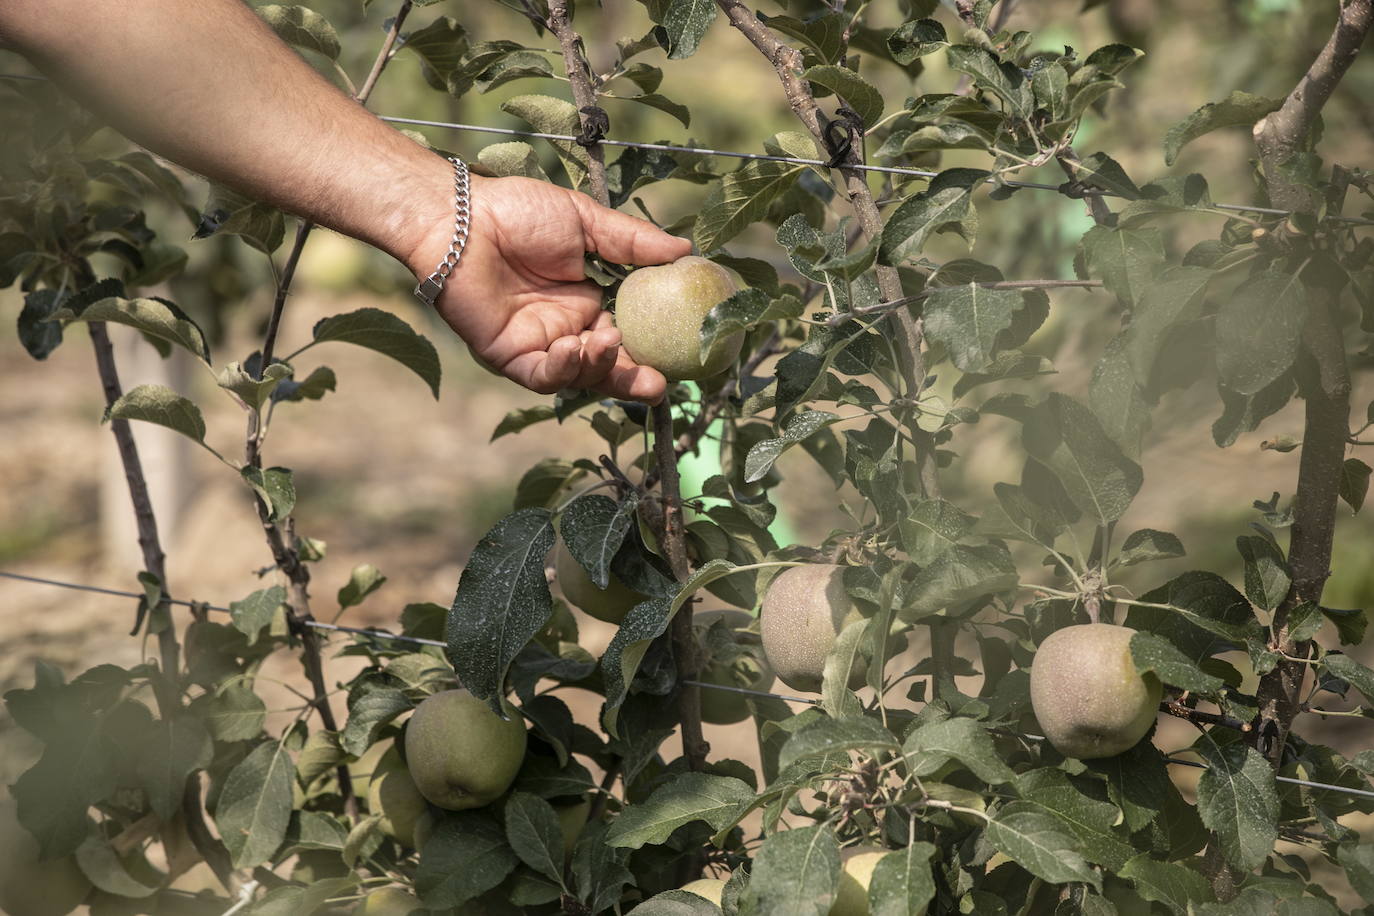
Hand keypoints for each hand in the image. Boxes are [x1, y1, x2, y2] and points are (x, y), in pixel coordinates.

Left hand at [413, 174, 690, 401]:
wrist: (463, 218)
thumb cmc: (519, 212)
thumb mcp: (586, 222)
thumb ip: (633, 243)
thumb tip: (685, 251)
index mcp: (588, 301)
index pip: (627, 335)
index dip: (651, 350)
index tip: (678, 354)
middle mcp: (568, 328)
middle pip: (608, 367)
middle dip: (633, 381)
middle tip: (658, 385)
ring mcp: (540, 345)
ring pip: (579, 377)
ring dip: (599, 367)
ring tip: (607, 341)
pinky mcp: (510, 356)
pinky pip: (543, 376)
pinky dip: (562, 369)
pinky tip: (572, 347)